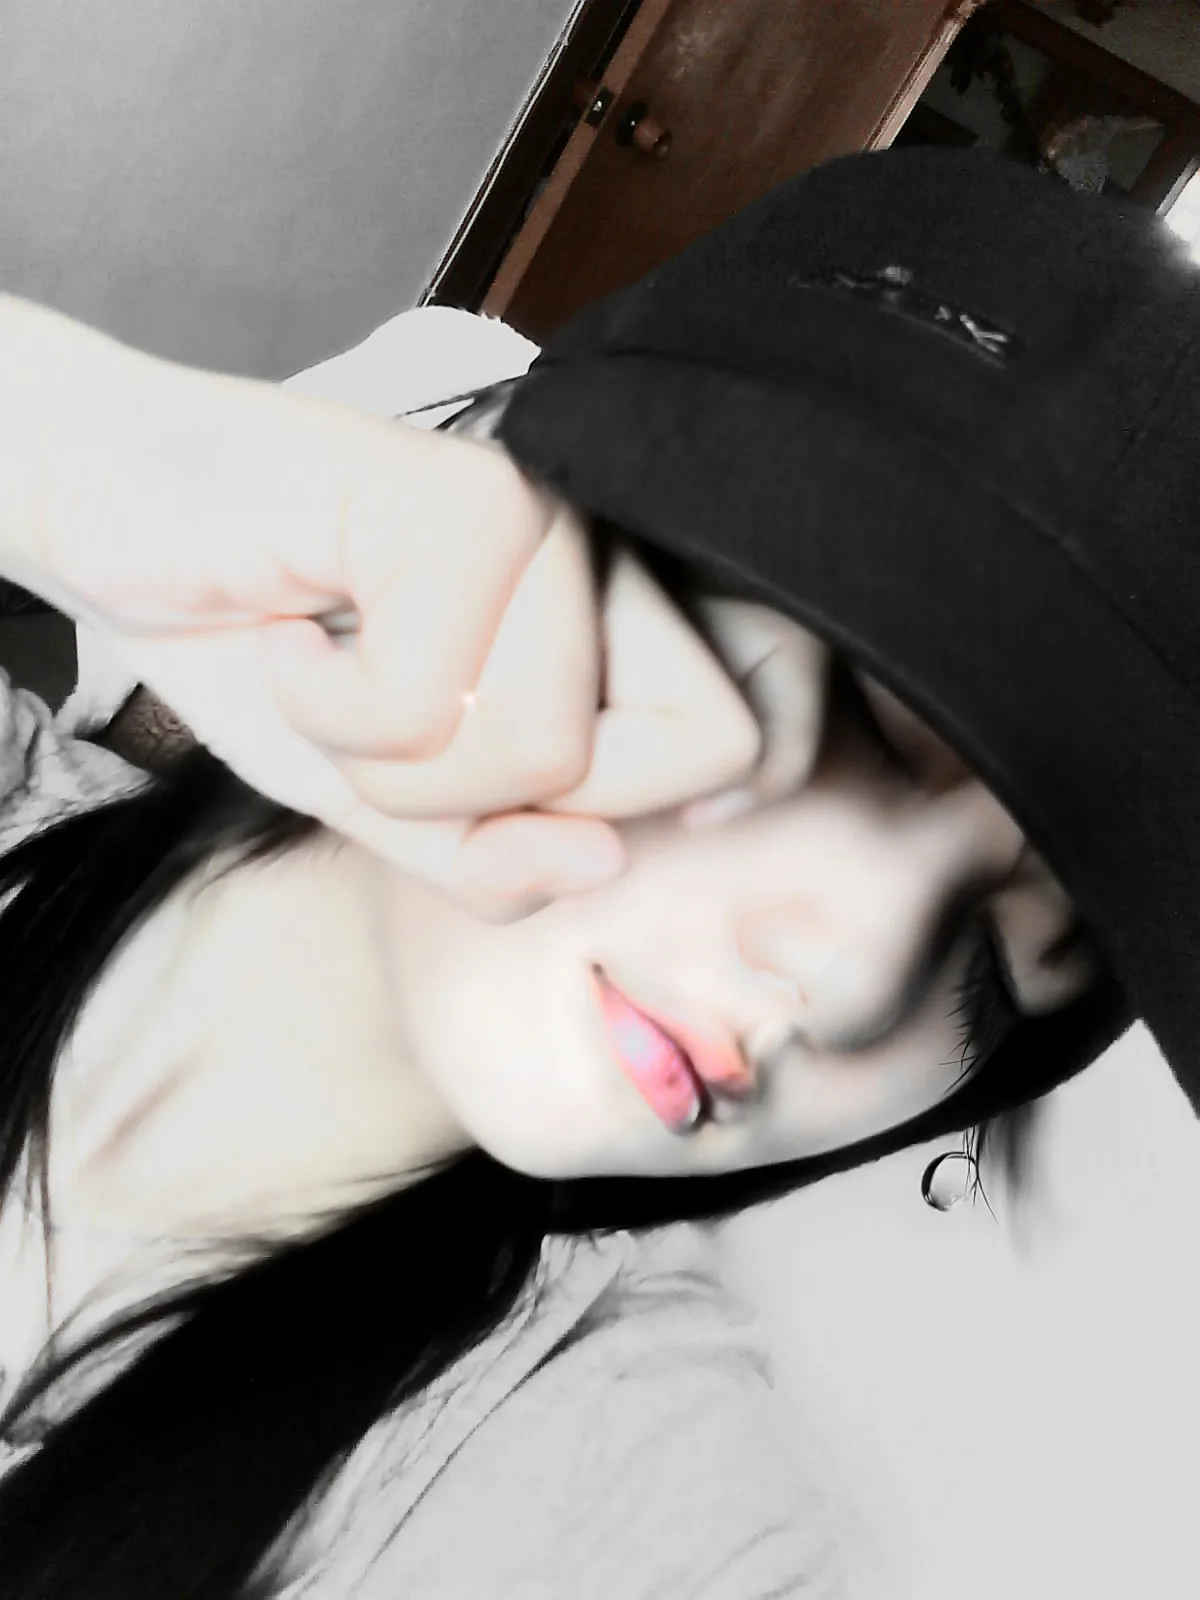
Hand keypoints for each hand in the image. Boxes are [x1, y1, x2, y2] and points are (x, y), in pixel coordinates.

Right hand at [14, 306, 763, 919]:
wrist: (117, 527)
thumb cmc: (257, 651)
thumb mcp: (380, 802)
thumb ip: (490, 853)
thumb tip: (606, 861)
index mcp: (605, 623)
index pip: (743, 741)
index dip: (656, 804)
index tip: (521, 800)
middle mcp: (598, 561)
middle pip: (689, 756)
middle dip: (507, 801)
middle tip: (397, 738)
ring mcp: (541, 521)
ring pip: (546, 750)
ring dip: (389, 763)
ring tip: (327, 674)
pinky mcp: (462, 499)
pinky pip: (429, 699)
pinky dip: (322, 706)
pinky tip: (288, 628)